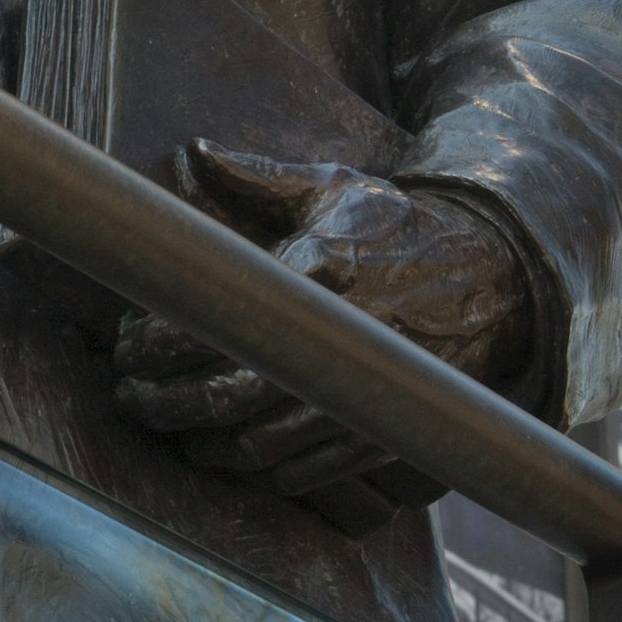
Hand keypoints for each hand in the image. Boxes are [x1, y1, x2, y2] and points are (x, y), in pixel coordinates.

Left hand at [112, 145, 535, 517]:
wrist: (497, 281)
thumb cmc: (401, 230)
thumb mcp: (337, 188)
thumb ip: (262, 177)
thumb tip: (195, 151)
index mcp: (323, 268)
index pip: (221, 315)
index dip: (159, 339)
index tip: (125, 343)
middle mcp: (341, 337)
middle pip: (227, 390)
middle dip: (163, 399)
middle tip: (126, 394)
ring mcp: (361, 392)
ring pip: (258, 440)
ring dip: (199, 440)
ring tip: (163, 424)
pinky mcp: (381, 431)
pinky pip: (303, 470)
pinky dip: (254, 470)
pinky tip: (220, 451)